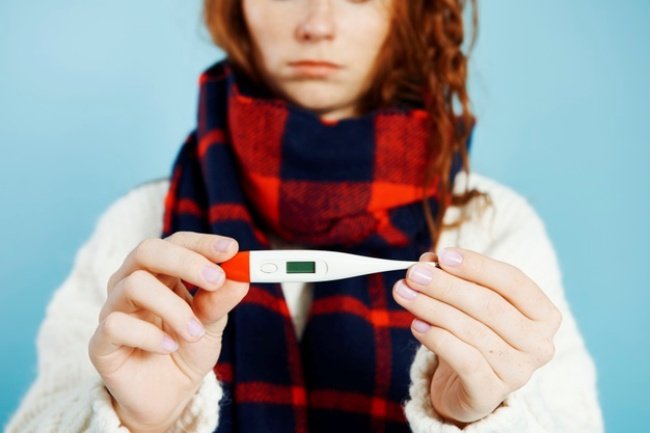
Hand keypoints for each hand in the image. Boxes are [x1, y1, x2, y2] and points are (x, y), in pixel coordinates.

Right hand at [88, 232, 248, 432]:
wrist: (168, 397)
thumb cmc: (187, 351)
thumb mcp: (212, 325)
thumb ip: (220, 300)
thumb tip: (241, 277)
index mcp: (161, 272)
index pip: (177, 242)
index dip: (202, 243)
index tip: (232, 250)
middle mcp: (132, 282)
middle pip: (147, 251)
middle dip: (185, 261)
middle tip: (216, 281)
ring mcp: (113, 309)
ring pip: (134, 285)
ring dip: (173, 307)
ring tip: (195, 332)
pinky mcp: (100, 342)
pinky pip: (115, 324)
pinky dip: (150, 336)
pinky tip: (169, 348)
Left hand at [392, 247, 561, 424]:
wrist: (464, 385)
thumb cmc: (473, 332)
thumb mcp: (467, 301)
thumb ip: (453, 278)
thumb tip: (428, 261)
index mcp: (543, 315)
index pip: (513, 281)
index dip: (477, 266)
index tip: (443, 255)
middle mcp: (539, 344)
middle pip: (489, 306)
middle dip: (446, 286)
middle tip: (413, 274)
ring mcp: (518, 372)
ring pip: (471, 331)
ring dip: (432, 308)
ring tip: (404, 293)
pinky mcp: (491, 393)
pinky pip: (463, 360)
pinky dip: (437, 338)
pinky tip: (416, 324)